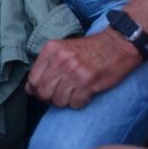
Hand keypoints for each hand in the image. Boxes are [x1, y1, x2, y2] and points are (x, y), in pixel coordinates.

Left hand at [25, 29, 140, 108]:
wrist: (117, 44)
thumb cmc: (90, 49)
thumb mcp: (64, 49)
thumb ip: (46, 65)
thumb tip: (30, 89)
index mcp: (51, 49)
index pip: (33, 80)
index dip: (37, 90)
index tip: (46, 91)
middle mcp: (60, 59)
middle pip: (44, 93)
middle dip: (52, 98)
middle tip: (63, 92)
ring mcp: (74, 71)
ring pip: (59, 101)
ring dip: (67, 100)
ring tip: (76, 90)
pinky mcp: (87, 83)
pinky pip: (75, 104)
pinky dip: (80, 102)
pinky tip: (86, 92)